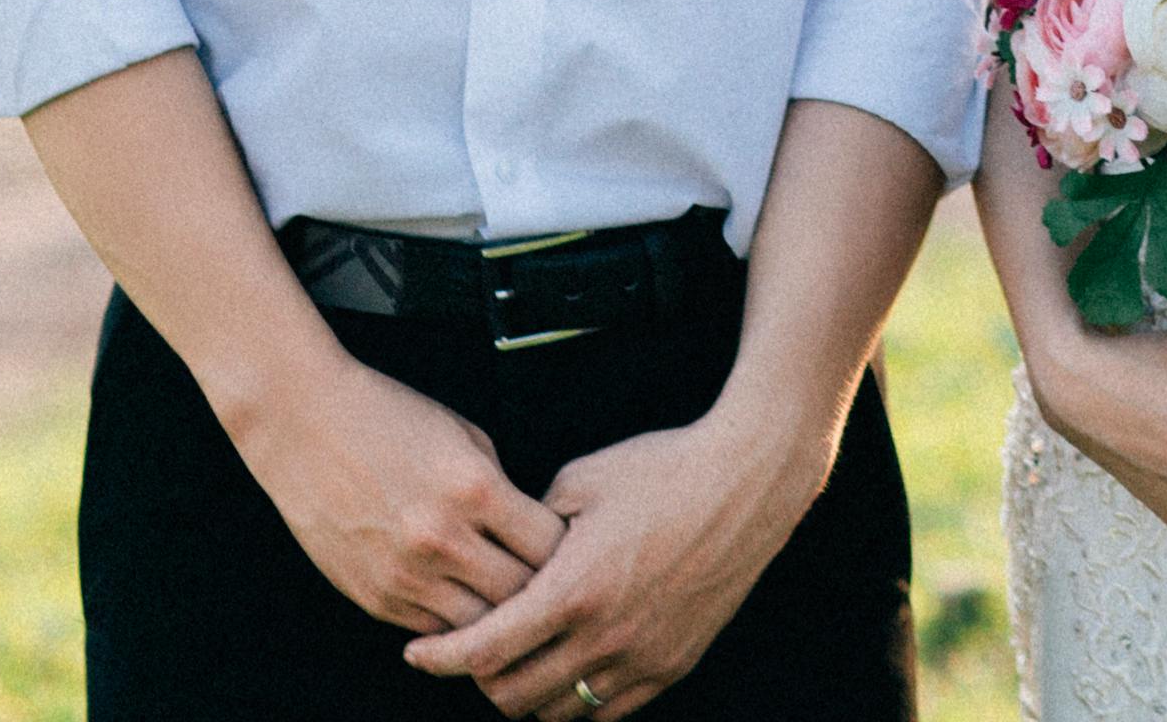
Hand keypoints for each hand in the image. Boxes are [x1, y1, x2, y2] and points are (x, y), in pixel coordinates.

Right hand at [224, 347, 565, 632]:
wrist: (304, 425)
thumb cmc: (389, 419)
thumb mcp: (465, 437)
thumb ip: (501, 490)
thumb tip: (532, 533)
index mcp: (474, 489)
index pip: (549, 546)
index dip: (568, 551)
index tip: (571, 549)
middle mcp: (441, 538)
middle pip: (522, 594)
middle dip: (543, 590)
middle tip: (551, 583)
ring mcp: (404, 574)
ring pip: (479, 626)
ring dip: (499, 615)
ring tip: (509, 599)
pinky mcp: (374, 598)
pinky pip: (433, 629)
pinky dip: (455, 621)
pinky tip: (463, 601)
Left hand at [400, 407, 828, 716]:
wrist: (750, 479)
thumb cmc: (664, 469)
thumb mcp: (582, 481)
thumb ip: (532, 529)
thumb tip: (504, 552)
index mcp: (573, 589)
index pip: (482, 651)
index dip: (438, 658)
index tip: (417, 653)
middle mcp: (605, 636)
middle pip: (511, 696)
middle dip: (479, 679)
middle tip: (473, 650)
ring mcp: (642, 658)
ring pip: (557, 713)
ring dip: (527, 694)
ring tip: (521, 660)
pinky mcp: (673, 665)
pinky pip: (606, 711)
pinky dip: (575, 700)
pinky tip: (569, 666)